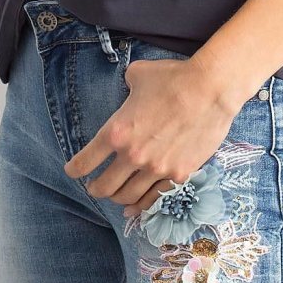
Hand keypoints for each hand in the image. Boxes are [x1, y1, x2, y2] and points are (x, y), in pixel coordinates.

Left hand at [63, 56, 237, 216]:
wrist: (210, 89)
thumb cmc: (173, 78)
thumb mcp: (139, 75)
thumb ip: (127, 86)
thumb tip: (130, 89)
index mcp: (117, 131)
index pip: (86, 160)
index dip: (75, 169)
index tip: (72, 172)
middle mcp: (132, 155)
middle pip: (104, 186)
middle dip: (95, 189)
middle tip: (94, 187)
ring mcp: (156, 168)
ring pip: (127, 197)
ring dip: (117, 199)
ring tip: (115, 197)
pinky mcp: (178, 174)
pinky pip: (154, 198)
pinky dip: (141, 206)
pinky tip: (135, 208)